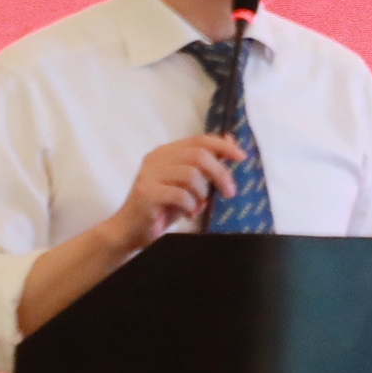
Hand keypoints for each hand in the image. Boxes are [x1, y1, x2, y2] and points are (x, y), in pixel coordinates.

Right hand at [112, 134, 244, 248]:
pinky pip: (180, 194)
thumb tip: (230, 141)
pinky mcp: (146, 193)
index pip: (199, 140)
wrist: (130, 231)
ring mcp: (149, 174)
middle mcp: (155, 158)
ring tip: (197, 207)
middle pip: (198, 155)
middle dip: (219, 173)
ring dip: (201, 193)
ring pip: (190, 174)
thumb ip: (204, 165)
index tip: (241, 157)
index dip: (222, 146)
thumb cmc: (162, 208)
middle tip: (229, 192)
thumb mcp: (187, 185)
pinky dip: (190, 206)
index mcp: (165, 153)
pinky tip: (187, 214)